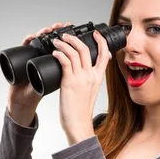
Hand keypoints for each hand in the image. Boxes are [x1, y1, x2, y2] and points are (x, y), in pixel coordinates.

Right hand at [7, 21, 71, 113]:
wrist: (22, 100)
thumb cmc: (37, 93)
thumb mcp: (55, 85)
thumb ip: (66, 76)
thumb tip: (82, 70)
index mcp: (54, 61)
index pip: (61, 45)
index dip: (67, 37)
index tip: (73, 30)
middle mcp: (43, 56)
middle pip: (50, 38)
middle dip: (57, 31)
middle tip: (62, 25)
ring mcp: (33, 56)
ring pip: (39, 40)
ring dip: (44, 32)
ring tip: (49, 29)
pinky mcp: (22, 58)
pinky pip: (25, 47)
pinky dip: (28, 40)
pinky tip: (32, 37)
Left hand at [51, 30, 111, 144]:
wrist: (78, 124)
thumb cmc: (80, 111)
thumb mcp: (89, 93)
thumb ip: (87, 80)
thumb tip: (79, 72)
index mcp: (97, 78)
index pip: (104, 55)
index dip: (100, 41)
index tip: (95, 34)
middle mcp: (91, 76)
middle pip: (86, 49)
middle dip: (75, 39)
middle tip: (67, 35)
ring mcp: (81, 78)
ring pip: (75, 52)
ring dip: (65, 44)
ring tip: (57, 41)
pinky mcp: (69, 82)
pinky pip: (65, 61)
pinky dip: (60, 54)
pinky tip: (55, 53)